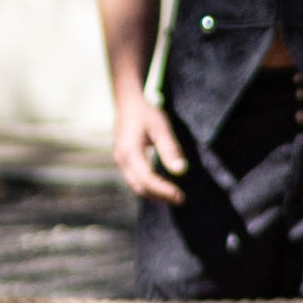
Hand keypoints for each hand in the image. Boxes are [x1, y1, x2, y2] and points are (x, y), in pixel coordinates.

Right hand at [112, 91, 187, 205]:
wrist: (128, 104)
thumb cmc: (146, 114)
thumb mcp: (161, 128)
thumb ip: (170, 149)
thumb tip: (181, 170)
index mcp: (130, 151)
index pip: (147, 178)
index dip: (163, 190)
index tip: (180, 196)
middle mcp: (122, 159)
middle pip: (140, 186)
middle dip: (160, 196)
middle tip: (181, 199)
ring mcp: (121, 161)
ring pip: (137, 185)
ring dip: (155, 194)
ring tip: (174, 196)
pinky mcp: (124, 161)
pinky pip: (136, 179)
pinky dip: (149, 186)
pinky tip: (164, 187)